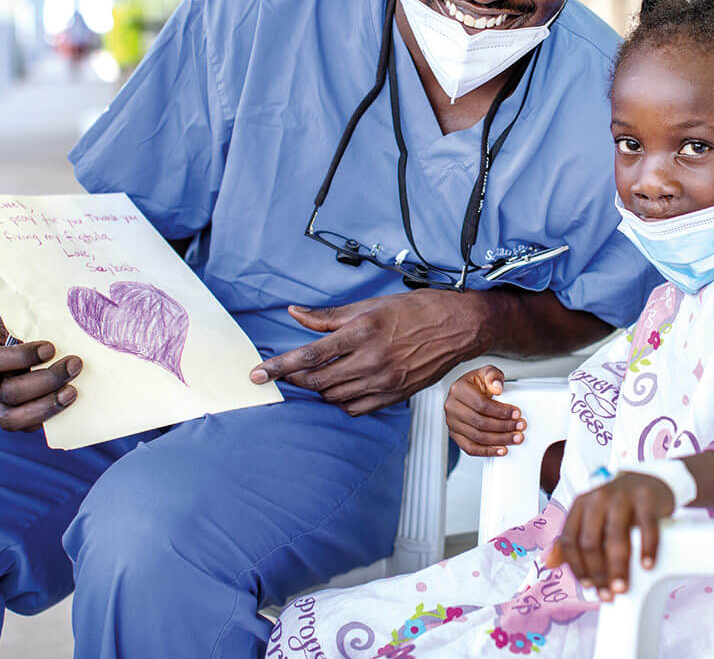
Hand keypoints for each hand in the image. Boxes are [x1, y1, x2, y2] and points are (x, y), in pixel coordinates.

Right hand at [0, 317, 81, 431]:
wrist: (34, 343)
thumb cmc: (30, 328)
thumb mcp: (26, 317)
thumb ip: (35, 321)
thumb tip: (60, 324)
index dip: (20, 357)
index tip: (50, 348)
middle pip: (7, 392)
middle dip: (45, 380)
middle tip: (74, 364)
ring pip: (11, 418)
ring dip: (46, 405)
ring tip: (72, 391)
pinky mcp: (13, 418)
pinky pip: (27, 427)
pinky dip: (49, 416)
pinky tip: (68, 400)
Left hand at [249, 291, 490, 415]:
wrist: (457, 326)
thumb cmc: (416, 310)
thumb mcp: (369, 305)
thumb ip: (328, 317)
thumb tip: (296, 314)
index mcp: (362, 332)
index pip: (308, 355)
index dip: (278, 367)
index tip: (257, 375)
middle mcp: (371, 359)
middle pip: (317, 381)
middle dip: (295, 379)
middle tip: (287, 372)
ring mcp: (384, 381)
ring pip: (334, 397)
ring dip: (318, 390)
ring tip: (316, 376)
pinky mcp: (394, 395)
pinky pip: (355, 408)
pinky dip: (341, 401)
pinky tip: (341, 388)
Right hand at [444, 365, 525, 456]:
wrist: (468, 391)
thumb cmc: (478, 383)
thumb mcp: (487, 372)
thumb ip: (493, 376)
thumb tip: (497, 388)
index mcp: (458, 390)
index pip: (481, 404)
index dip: (501, 411)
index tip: (516, 413)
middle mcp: (452, 407)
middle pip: (480, 422)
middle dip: (504, 426)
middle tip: (520, 427)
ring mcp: (452, 423)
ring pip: (477, 437)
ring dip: (499, 440)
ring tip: (515, 438)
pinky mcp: (455, 435)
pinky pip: (470, 448)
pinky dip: (487, 451)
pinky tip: (501, 450)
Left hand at [546, 472, 675, 600]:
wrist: (648, 481)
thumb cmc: (618, 506)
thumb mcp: (591, 518)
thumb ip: (572, 540)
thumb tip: (549, 563)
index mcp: (580, 505)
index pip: (569, 540)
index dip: (577, 567)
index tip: (589, 586)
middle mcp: (598, 498)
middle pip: (590, 542)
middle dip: (598, 573)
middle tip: (608, 594)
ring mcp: (622, 496)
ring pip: (615, 537)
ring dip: (617, 567)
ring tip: (621, 587)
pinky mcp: (646, 498)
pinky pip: (646, 526)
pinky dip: (647, 548)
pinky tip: (646, 564)